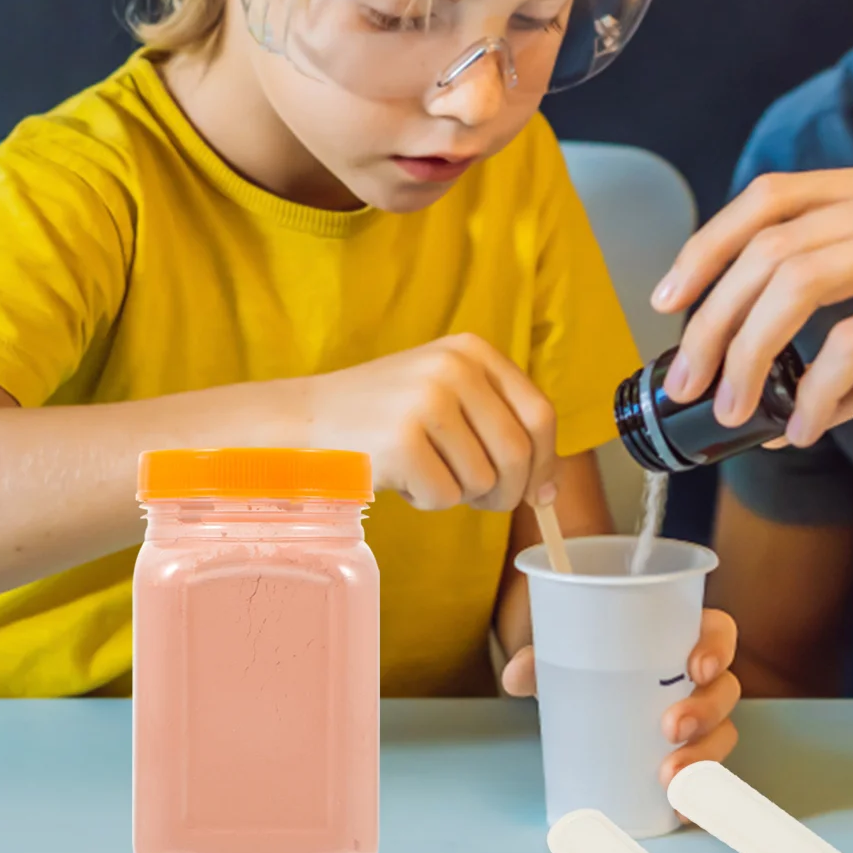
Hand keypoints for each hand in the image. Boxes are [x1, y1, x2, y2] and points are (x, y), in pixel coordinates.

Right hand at [301, 333, 557, 511]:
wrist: (305, 420)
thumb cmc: (385, 416)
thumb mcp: (446, 392)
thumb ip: (498, 426)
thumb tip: (548, 492)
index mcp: (473, 351)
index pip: (539, 414)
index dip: (545, 461)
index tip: (538, 492)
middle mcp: (455, 368)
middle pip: (517, 452)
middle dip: (508, 491)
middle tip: (484, 501)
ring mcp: (427, 402)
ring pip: (482, 480)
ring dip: (459, 494)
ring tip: (424, 472)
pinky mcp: (401, 442)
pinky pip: (444, 498)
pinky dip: (426, 502)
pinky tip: (400, 479)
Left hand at [500, 608, 740, 783]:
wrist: (591, 704)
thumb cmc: (595, 667)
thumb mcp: (571, 657)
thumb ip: (542, 661)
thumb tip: (515, 676)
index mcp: (684, 639)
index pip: (719, 634)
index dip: (717, 649)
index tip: (696, 668)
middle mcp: (702, 681)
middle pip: (726, 690)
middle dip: (706, 711)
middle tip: (670, 729)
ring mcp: (703, 723)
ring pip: (722, 735)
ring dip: (702, 758)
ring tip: (669, 779)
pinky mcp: (694, 760)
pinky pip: (710, 779)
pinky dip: (700, 796)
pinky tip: (681, 809)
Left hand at [651, 158, 852, 445]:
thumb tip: (804, 405)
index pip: (774, 197)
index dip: (710, 243)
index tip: (673, 297)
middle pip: (768, 239)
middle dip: (708, 311)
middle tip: (684, 376)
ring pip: (795, 280)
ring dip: (746, 349)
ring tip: (728, 405)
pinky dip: (818, 391)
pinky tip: (807, 429)